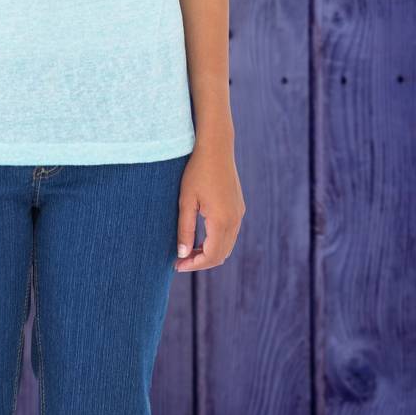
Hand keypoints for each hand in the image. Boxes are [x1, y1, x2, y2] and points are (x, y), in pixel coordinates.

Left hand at [174, 141, 245, 272]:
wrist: (216, 148)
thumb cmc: (196, 172)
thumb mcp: (186, 201)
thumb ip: (185, 229)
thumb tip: (183, 254)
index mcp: (222, 220)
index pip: (211, 256)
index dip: (194, 265)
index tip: (176, 266)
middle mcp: (235, 220)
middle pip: (221, 254)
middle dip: (201, 262)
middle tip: (179, 262)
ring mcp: (239, 214)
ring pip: (227, 245)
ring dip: (209, 252)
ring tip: (187, 251)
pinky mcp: (238, 208)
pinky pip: (230, 234)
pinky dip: (216, 242)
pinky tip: (199, 238)